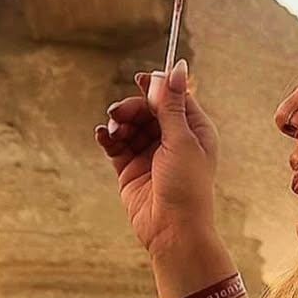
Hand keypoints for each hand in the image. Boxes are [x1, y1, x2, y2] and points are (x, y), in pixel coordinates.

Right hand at [93, 58, 219, 257]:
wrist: (172, 231)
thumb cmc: (187, 187)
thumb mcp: (181, 140)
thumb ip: (172, 104)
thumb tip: (175, 67)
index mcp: (194, 131)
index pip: (174, 98)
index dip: (157, 87)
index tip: (139, 80)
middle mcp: (173, 141)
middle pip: (148, 110)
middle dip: (133, 108)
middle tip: (119, 113)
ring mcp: (150, 155)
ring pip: (130, 126)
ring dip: (120, 123)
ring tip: (114, 131)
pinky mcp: (131, 170)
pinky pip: (116, 146)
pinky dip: (108, 138)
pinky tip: (103, 135)